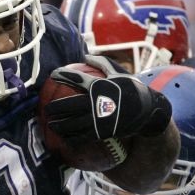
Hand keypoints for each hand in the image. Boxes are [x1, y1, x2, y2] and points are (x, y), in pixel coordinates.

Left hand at [44, 68, 172, 144]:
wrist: (147, 111)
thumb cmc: (132, 89)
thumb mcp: (119, 73)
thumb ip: (102, 63)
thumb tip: (86, 56)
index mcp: (99, 86)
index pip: (76, 79)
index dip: (62, 76)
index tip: (53, 75)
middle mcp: (96, 102)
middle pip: (69, 105)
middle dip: (55, 107)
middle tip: (46, 109)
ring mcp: (98, 119)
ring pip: (72, 124)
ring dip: (59, 125)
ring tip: (51, 125)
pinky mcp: (101, 132)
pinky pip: (82, 137)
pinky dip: (71, 138)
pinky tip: (64, 138)